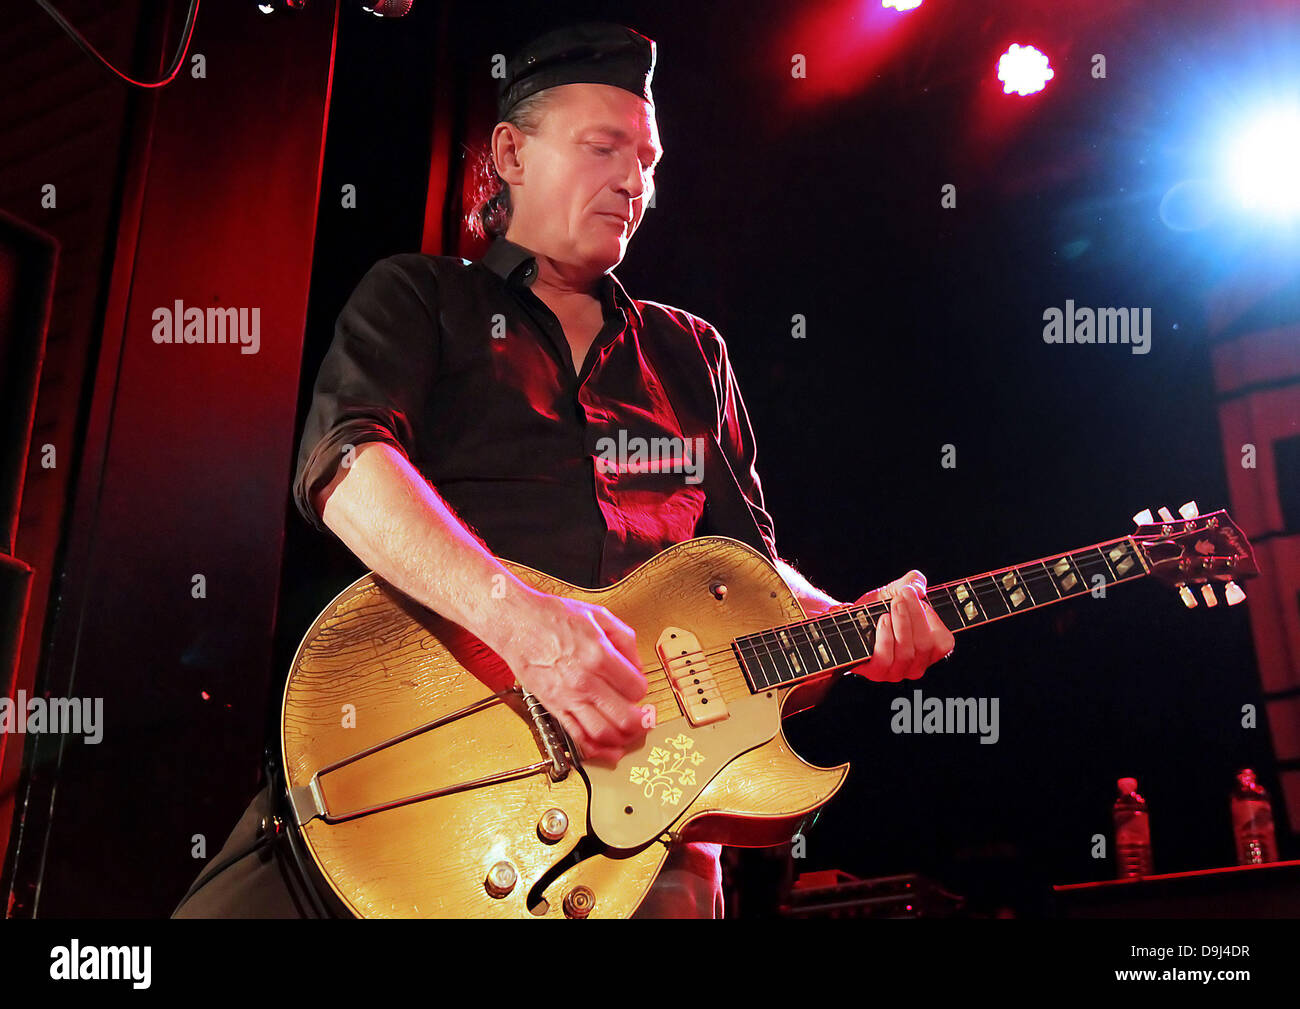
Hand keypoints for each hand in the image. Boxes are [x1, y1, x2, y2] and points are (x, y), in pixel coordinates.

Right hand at [491, 589, 648, 764]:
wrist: (515, 623)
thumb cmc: (551, 617)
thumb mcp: (598, 616)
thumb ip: (625, 640)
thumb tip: (637, 665)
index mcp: (599, 655)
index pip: (636, 688)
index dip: (642, 690)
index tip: (638, 687)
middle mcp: (584, 681)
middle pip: (625, 718)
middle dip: (641, 722)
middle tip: (646, 719)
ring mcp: (567, 697)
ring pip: (603, 733)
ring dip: (623, 739)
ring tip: (631, 734)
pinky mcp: (553, 707)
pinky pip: (577, 737)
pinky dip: (597, 750)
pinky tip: (609, 750)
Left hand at [847, 570, 953, 681]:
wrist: (846, 624)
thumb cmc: (875, 611)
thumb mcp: (895, 592)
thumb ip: (912, 583)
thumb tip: (919, 587)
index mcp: (928, 650)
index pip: (944, 642)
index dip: (935, 620)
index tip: (922, 599)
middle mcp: (915, 665)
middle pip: (925, 644)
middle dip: (916, 615)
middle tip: (905, 594)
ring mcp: (896, 672)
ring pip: (907, 652)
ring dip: (902, 623)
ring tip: (894, 603)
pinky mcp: (876, 673)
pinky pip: (886, 658)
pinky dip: (885, 636)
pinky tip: (883, 620)